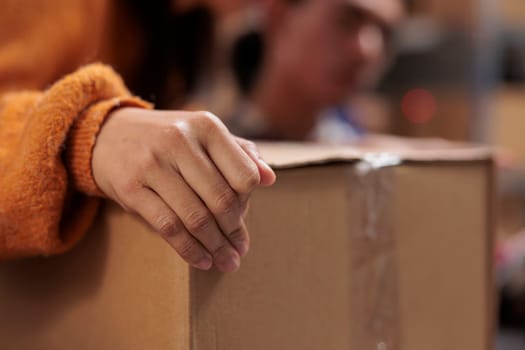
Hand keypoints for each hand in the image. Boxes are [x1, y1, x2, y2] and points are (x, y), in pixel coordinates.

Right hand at [92, 108, 275, 271]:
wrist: (107, 135)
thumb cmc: (168, 138)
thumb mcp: (203, 134)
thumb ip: (239, 153)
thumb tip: (270, 178)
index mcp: (206, 126)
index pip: (244, 175)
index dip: (248, 204)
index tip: (243, 222)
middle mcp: (180, 140)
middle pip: (221, 200)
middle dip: (233, 232)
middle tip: (238, 251)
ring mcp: (152, 164)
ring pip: (195, 217)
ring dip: (214, 246)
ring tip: (225, 262)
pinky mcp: (130, 187)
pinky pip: (167, 226)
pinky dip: (188, 249)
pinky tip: (200, 259)